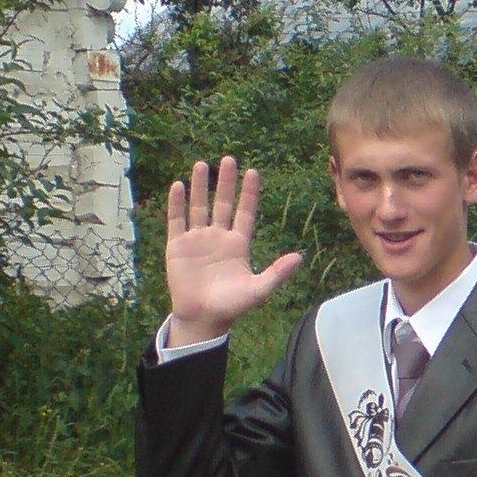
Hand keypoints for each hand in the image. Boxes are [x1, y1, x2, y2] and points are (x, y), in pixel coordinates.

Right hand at [165, 157, 302, 345]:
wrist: (203, 318)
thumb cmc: (232, 305)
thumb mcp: (258, 289)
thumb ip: (277, 273)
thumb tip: (299, 257)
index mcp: (239, 244)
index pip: (245, 212)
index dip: (249, 193)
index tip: (253, 172)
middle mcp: (218, 237)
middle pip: (223, 203)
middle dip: (226, 182)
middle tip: (229, 159)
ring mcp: (197, 239)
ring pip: (199, 207)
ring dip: (200, 187)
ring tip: (201, 165)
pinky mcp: (177, 246)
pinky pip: (177, 220)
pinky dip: (177, 203)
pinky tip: (179, 186)